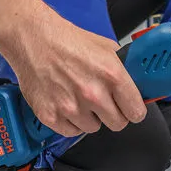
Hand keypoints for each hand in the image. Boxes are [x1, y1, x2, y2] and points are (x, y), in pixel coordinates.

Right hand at [0, 4, 147, 136]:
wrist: (34, 39)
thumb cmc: (67, 41)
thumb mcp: (106, 47)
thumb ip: (123, 69)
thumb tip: (136, 85)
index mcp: (112, 76)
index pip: (136, 112)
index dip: (134, 111)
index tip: (130, 110)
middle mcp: (93, 94)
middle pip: (118, 124)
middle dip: (113, 114)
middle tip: (104, 103)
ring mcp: (71, 107)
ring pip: (93, 128)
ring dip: (90, 117)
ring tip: (79, 98)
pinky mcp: (51, 116)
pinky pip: (71, 132)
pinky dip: (70, 122)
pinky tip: (66, 103)